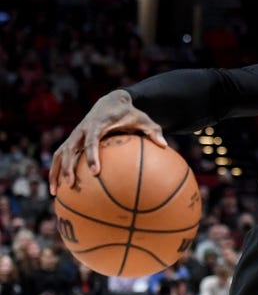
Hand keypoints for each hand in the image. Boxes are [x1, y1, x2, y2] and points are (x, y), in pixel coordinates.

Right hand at [49, 89, 168, 195]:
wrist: (111, 102)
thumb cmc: (129, 113)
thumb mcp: (143, 119)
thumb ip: (153, 130)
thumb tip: (165, 144)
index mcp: (98, 124)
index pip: (92, 140)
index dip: (92, 156)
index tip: (96, 172)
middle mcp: (82, 129)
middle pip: (70, 149)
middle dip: (69, 166)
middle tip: (73, 184)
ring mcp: (74, 135)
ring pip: (60, 154)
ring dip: (57, 172)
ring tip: (56, 192)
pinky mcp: (71, 141)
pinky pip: (59, 157)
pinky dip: (56, 171)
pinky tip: (57, 190)